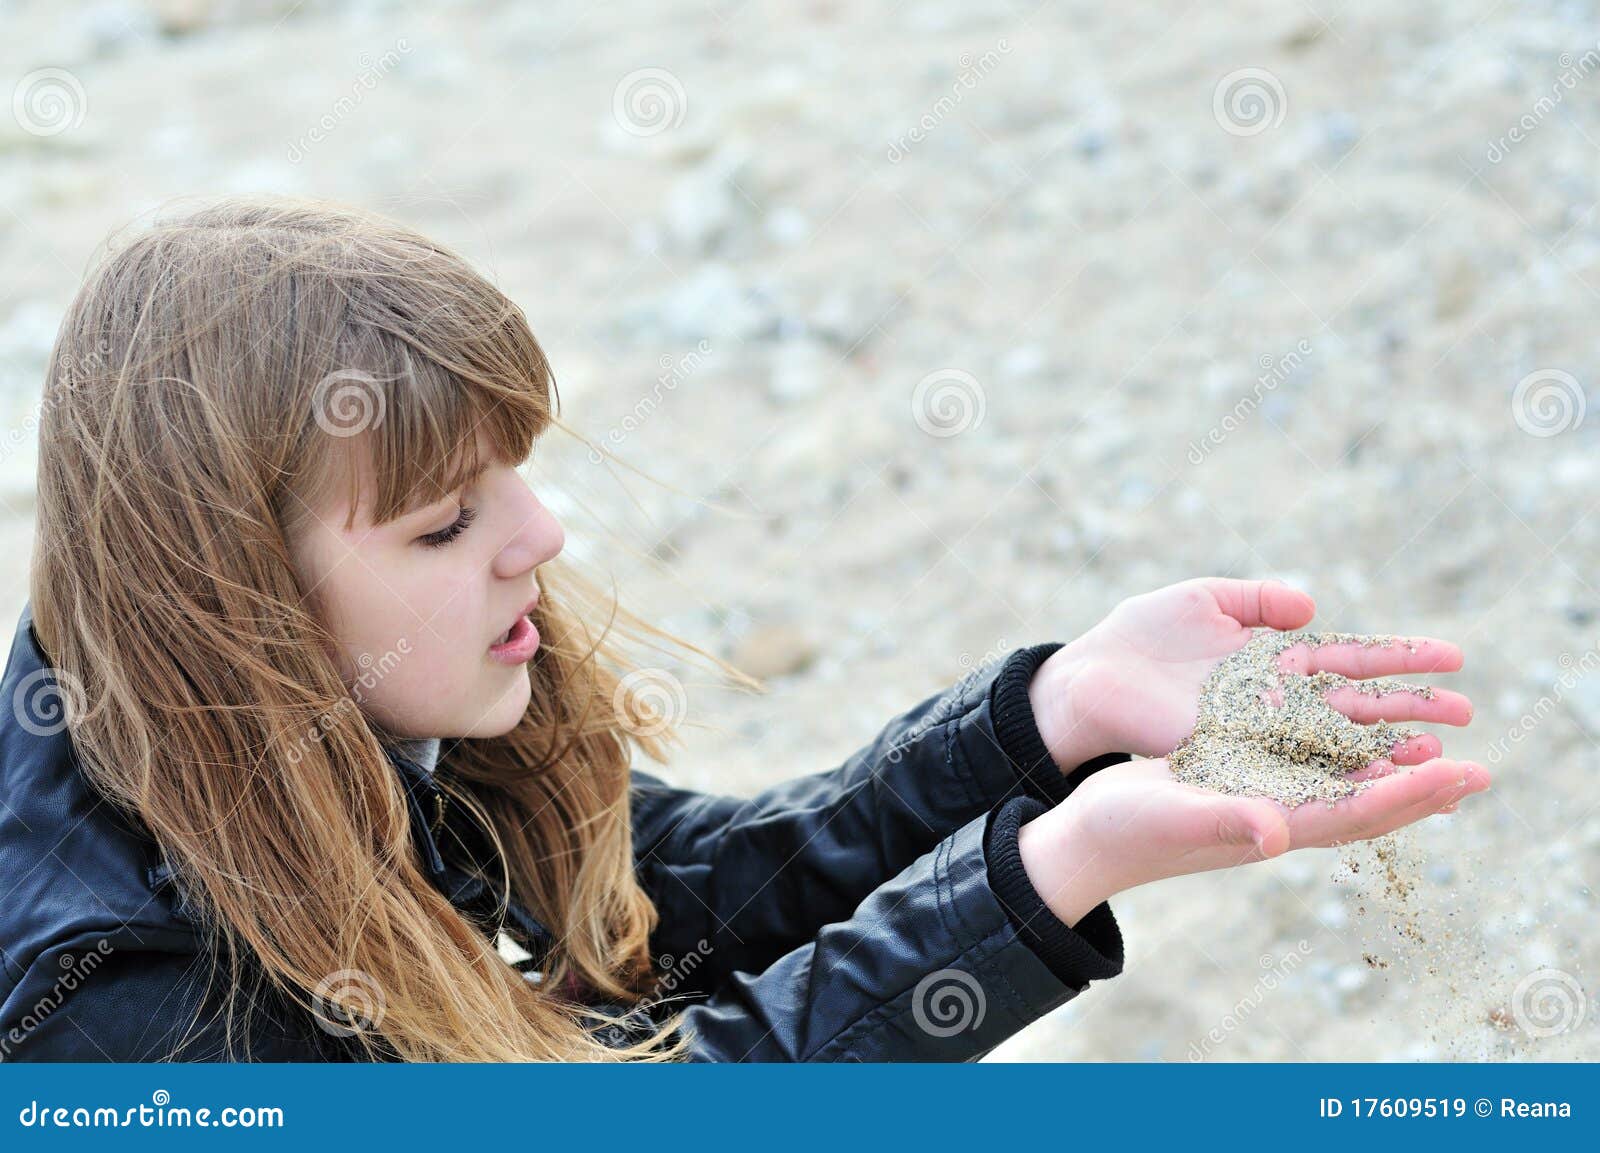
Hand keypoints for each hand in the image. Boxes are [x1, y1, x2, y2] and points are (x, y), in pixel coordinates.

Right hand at [1017, 752, 1490, 927]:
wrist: (1088, 837)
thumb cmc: (1123, 832)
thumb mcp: (1171, 817)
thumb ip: (1224, 822)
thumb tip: (1275, 835)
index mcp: (1270, 826)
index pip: (1358, 812)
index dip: (1412, 794)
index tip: (1460, 773)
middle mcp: (1277, 817)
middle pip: (1366, 803)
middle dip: (1422, 787)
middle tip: (1478, 769)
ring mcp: (1260, 801)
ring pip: (1341, 784)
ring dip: (1390, 768)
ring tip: (1435, 748)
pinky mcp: (1239, 781)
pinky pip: (1306, 766)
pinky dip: (1342, 754)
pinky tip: (1354, 737)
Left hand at [1029, 577, 1474, 766]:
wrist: (1085, 681)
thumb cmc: (1138, 636)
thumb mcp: (1200, 600)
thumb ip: (1255, 600)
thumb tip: (1310, 607)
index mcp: (1271, 659)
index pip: (1350, 658)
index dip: (1399, 659)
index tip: (1453, 657)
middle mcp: (1273, 701)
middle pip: (1356, 706)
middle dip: (1410, 710)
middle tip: (1467, 713)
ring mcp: (1255, 733)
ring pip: (1335, 744)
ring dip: (1385, 752)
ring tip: (1440, 758)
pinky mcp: (1231, 758)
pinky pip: (1293, 770)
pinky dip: (1334, 777)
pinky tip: (1376, 785)